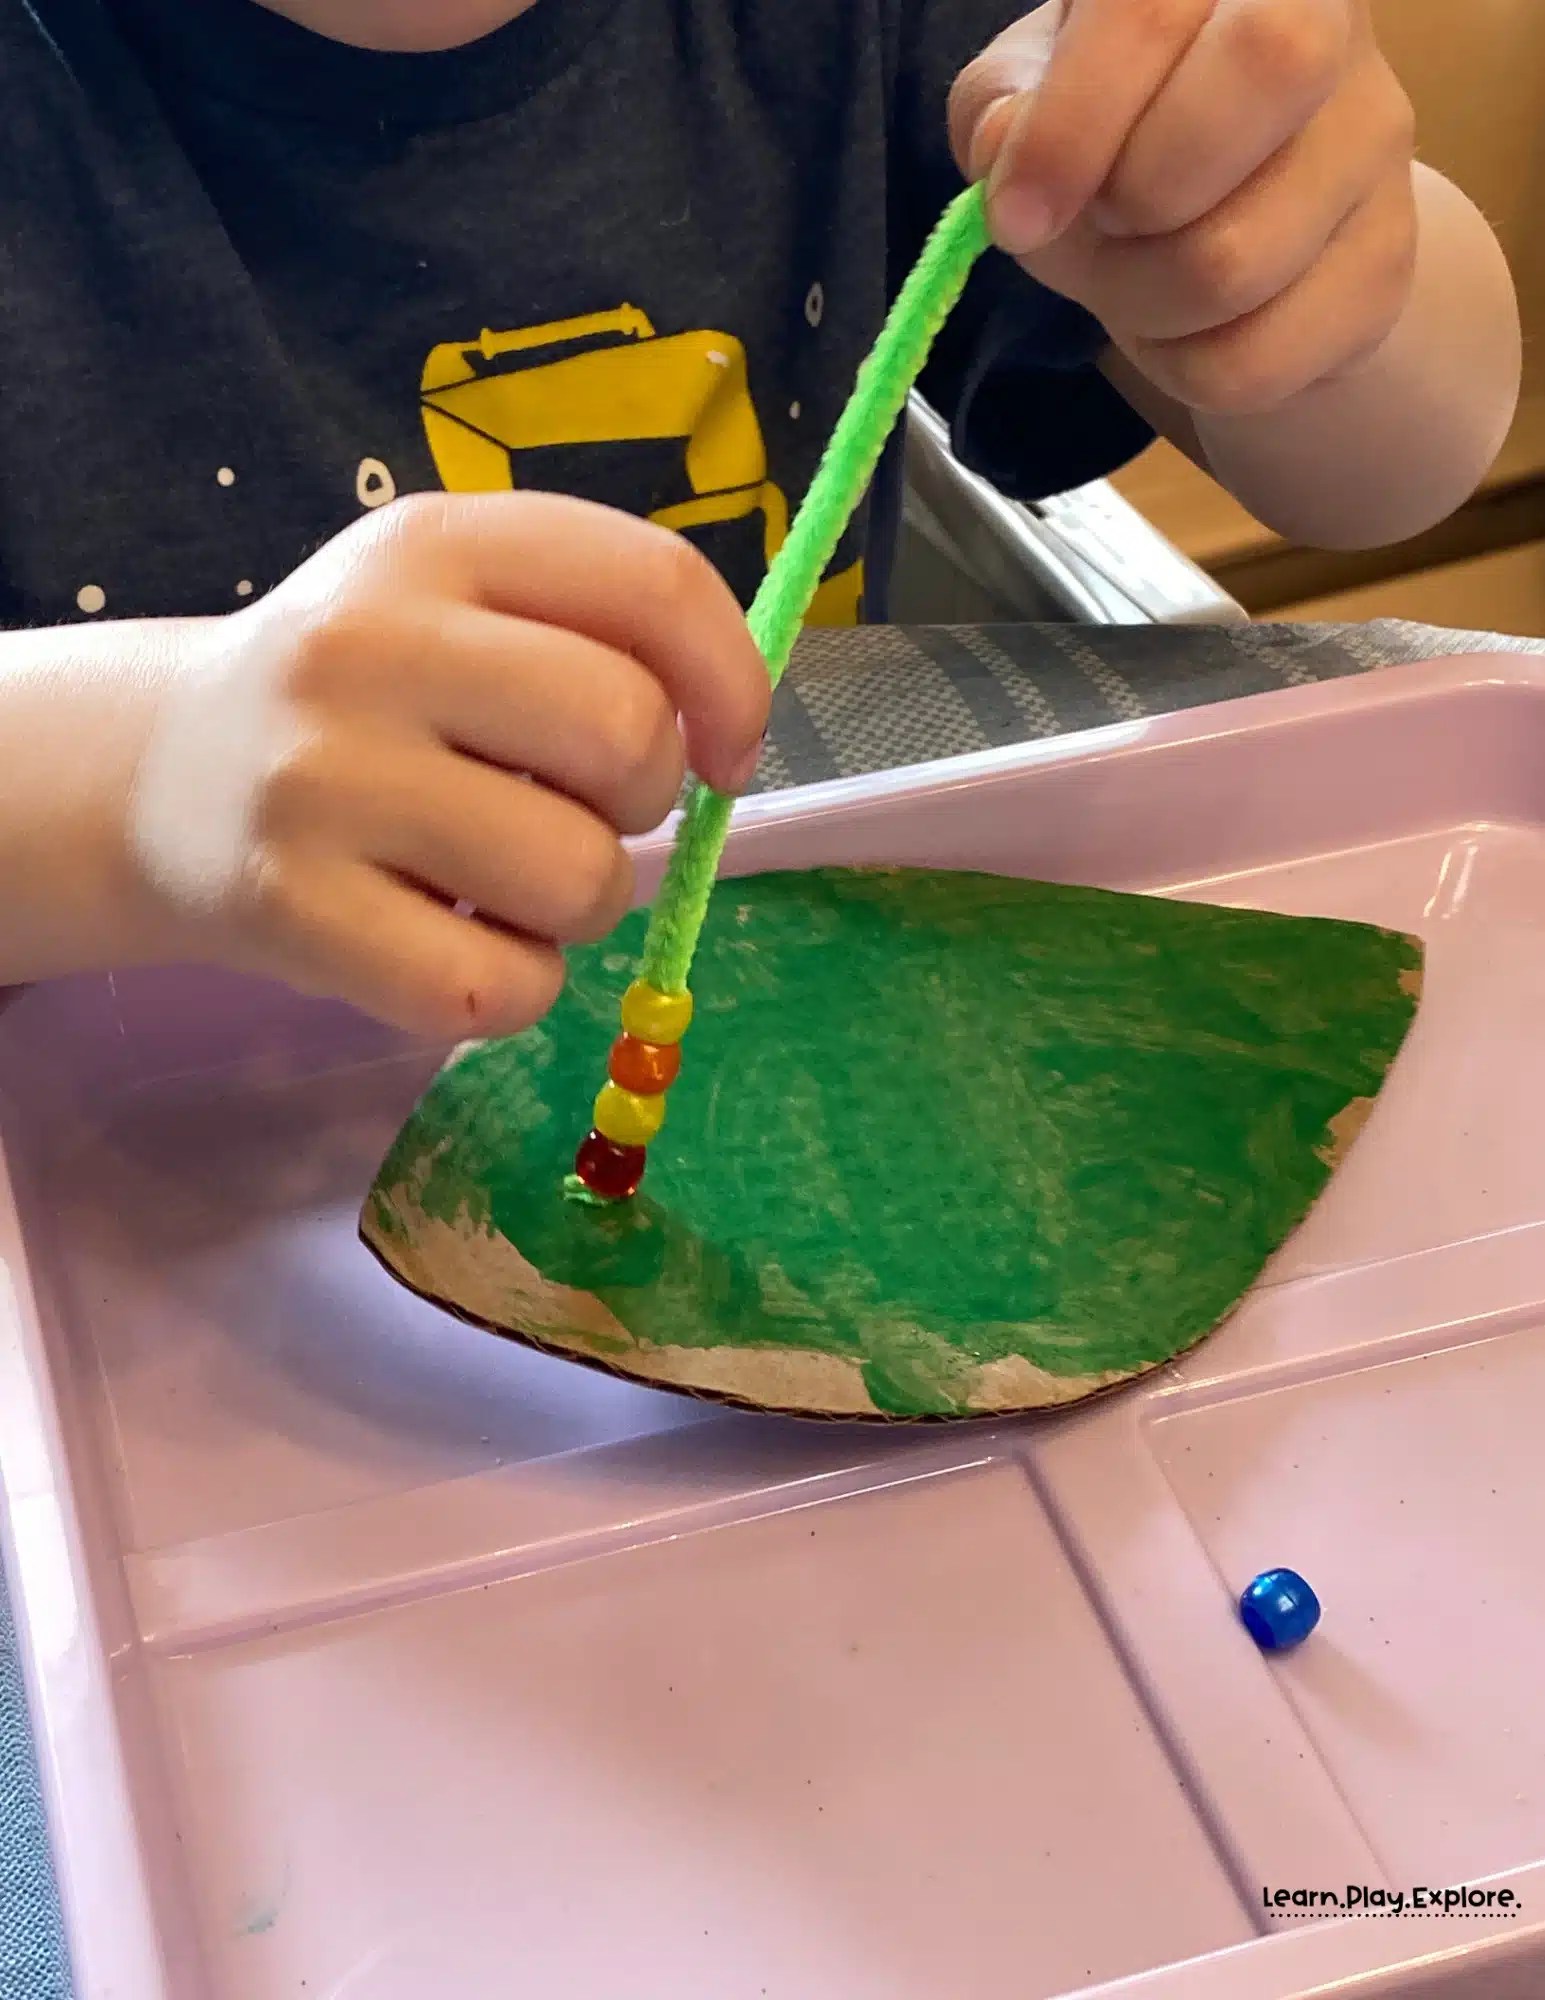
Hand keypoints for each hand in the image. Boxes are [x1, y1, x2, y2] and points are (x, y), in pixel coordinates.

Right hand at [129, 493, 768, 1037]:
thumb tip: (731, 739)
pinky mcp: (294, 915)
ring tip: (507, 881)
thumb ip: (594, 630)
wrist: (160, 776)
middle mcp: (366, 646)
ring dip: (582, 905)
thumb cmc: (363, 696)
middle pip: (628, 734)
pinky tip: (464, 947)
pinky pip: (502, 990)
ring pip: (578, 879)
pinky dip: (518, 988)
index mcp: (433, 545)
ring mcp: (322, 784)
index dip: (732, 683)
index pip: (652, 584)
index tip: (724, 749)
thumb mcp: (456, 603)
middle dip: (646, 798)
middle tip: (584, 811)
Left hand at [951, 0, 1418, 415]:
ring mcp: (1372, 145)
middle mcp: (1330, 23)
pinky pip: (1250, 363)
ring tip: (1133, 281)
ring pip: (1232, 262)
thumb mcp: (1032, 96)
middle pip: (1261, 78)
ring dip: (1139, 304)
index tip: (1016, 216)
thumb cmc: (1118, 132)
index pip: (1154, 6)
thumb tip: (1010, 153)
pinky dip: (1182, 370)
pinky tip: (1186, 330)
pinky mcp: (1386, 266)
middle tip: (1102, 222)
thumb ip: (1005, 109)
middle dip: (1132, 196)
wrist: (1234, 220)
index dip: (1071, 124)